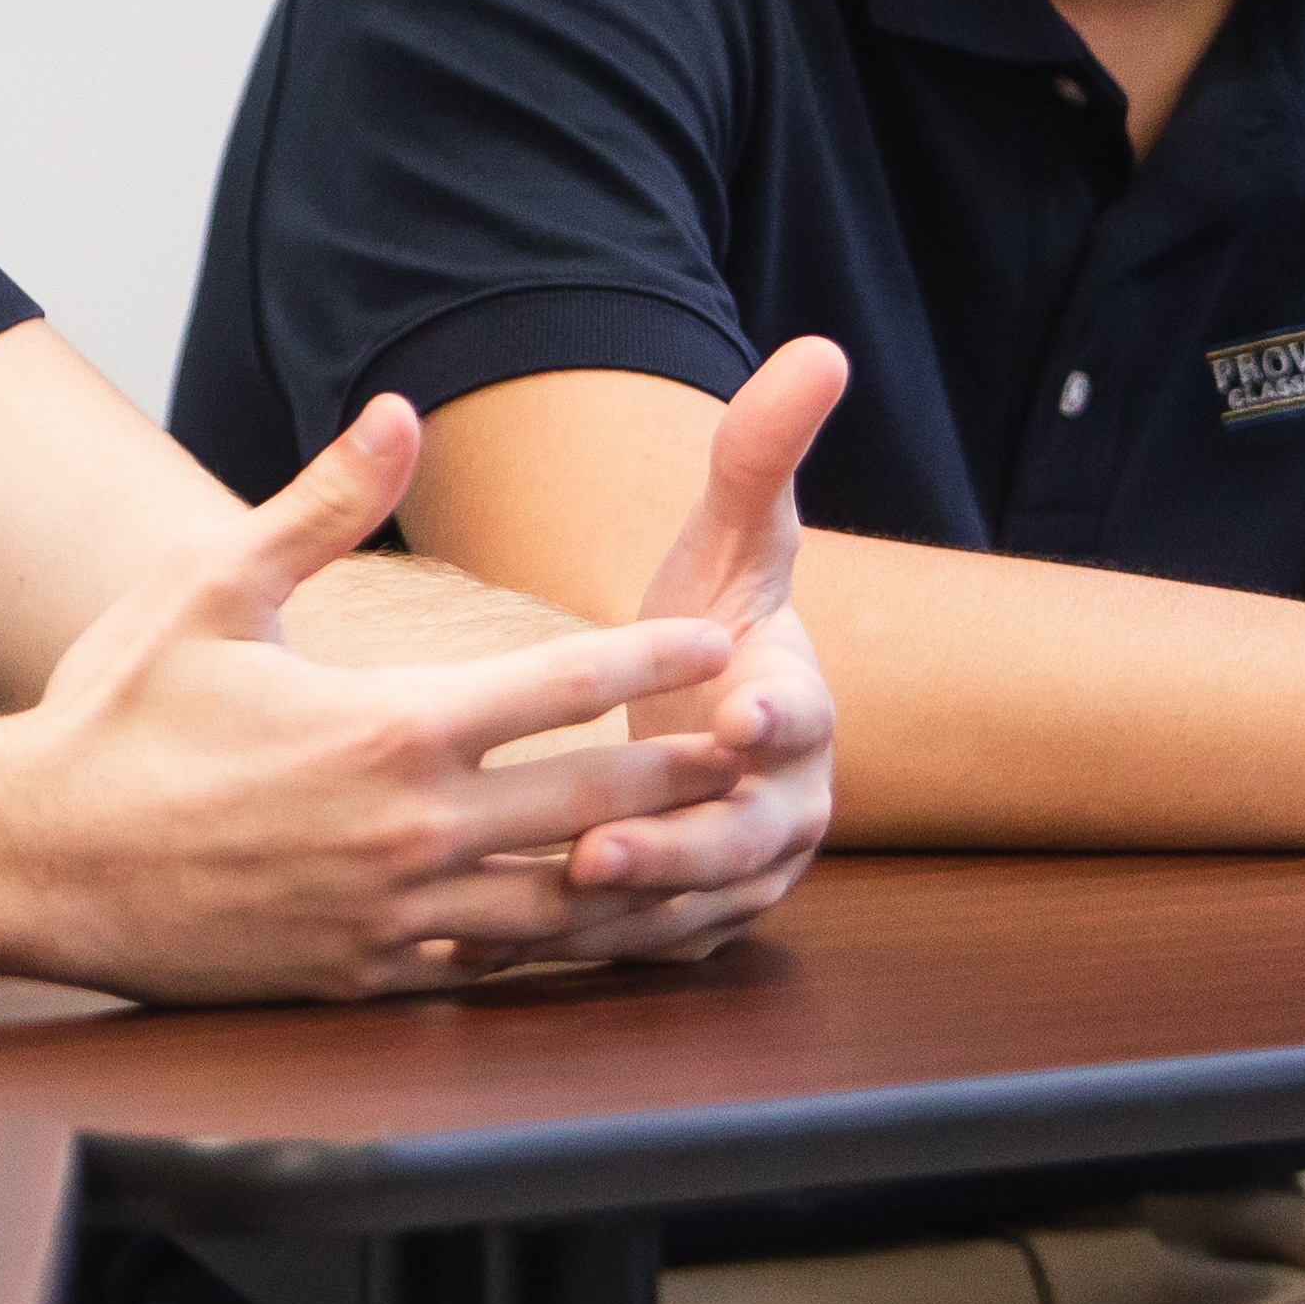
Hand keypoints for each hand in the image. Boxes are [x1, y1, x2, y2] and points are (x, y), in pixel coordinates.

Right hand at [0, 394, 747, 1001]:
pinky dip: (555, 951)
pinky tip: (594, 933)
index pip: (561, 685)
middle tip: (757, 749)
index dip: (651, 661)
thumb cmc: (110, 715)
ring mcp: (392, 914)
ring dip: (641, 873)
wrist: (31, 861)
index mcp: (387, 726)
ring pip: (560, 904)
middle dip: (684, 771)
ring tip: (709, 851)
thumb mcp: (207, 588)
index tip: (716, 642)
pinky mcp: (364, 976)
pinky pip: (490, 967)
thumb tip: (396, 414)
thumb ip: (320, 505)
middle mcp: (409, 828)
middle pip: (594, 800)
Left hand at [537, 338, 851, 962]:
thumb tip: (819, 350)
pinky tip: (484, 948)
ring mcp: (737, 876)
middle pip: (741, 841)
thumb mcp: (736, 538)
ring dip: (617, 916)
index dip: (773, 721)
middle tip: (600, 847)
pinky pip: (634, 947)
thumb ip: (764, 453)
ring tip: (538, 905)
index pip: (799, 719)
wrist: (708, 716)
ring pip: (685, 909)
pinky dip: (572, 952)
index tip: (738, 718)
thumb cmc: (713, 623)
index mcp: (797, 712)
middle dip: (675, 847)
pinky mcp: (684, 924)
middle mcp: (783, 807)